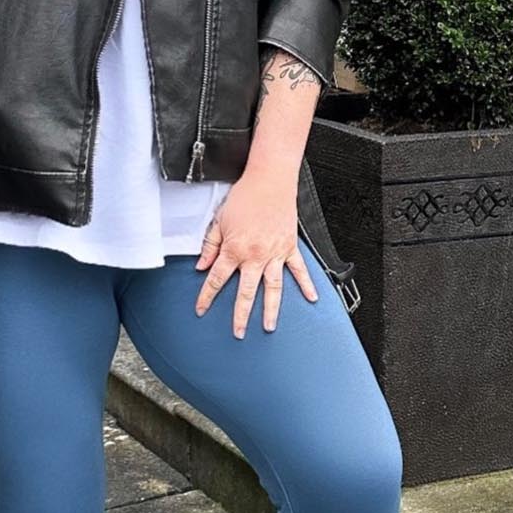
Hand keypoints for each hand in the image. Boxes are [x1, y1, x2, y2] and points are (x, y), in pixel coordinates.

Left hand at [194, 168, 318, 336]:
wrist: (269, 180)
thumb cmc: (245, 197)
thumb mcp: (219, 220)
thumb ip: (210, 245)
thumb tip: (202, 265)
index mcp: (235, 249)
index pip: (217, 279)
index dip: (207, 296)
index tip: (201, 309)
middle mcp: (255, 255)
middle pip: (246, 292)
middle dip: (240, 315)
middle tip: (238, 332)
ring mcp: (275, 253)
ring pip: (273, 288)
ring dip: (271, 310)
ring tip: (270, 327)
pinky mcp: (290, 247)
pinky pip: (299, 270)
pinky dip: (306, 284)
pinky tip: (311, 298)